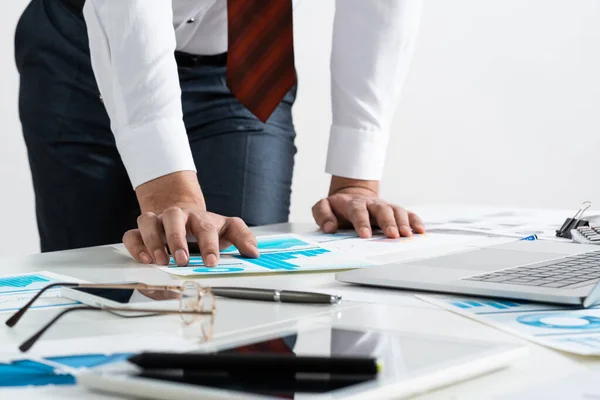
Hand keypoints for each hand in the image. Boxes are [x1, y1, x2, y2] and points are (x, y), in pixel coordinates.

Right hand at [122, 171, 258, 266]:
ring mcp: (157, 222)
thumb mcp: (228, 230)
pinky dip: (136, 245)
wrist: (184, 214)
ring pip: (148, 221)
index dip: (209, 245)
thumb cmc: (206, 227)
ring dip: (153, 240)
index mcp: (200, 218)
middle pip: (174, 217)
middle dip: (177, 239)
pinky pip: (131, 234)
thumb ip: (243, 238)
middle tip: (182, 261)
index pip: (206, 228)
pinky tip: (144, 259)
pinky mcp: (142, 231)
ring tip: (160, 261)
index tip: (212, 262)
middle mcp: (177, 216)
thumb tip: (254, 252)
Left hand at [311, 176, 423, 238]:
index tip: (365, 235)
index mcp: (353, 204)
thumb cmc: (338, 207)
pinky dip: (415, 221)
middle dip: (388, 222)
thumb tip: (330, 226)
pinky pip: (407, 214)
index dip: (362, 222)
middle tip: (393, 235)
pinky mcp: (394, 211)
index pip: (358, 211)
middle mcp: (371, 204)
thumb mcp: (323, 207)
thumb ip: (323, 215)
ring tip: (407, 235)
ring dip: (403, 223)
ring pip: (396, 211)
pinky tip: (420, 231)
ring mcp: (384, 206)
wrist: (351, 195)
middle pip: (382, 210)